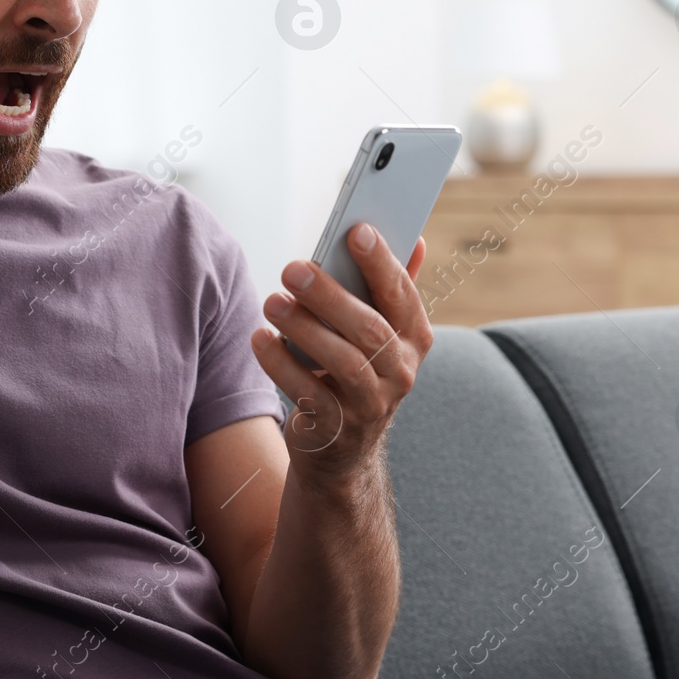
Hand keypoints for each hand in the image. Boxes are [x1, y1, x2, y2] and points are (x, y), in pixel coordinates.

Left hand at [249, 225, 431, 478]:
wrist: (341, 448)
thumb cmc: (356, 369)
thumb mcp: (379, 332)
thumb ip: (392, 287)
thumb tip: (417, 238)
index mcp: (414, 338)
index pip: (402, 294)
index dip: (381, 262)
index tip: (356, 230)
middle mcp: (400, 372)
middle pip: (368, 329)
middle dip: (329, 295)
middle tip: (292, 269)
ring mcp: (371, 404)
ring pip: (342, 362)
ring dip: (303, 328)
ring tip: (272, 302)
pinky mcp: (337, 429)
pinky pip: (309, 393)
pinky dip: (281, 364)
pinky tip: (260, 338)